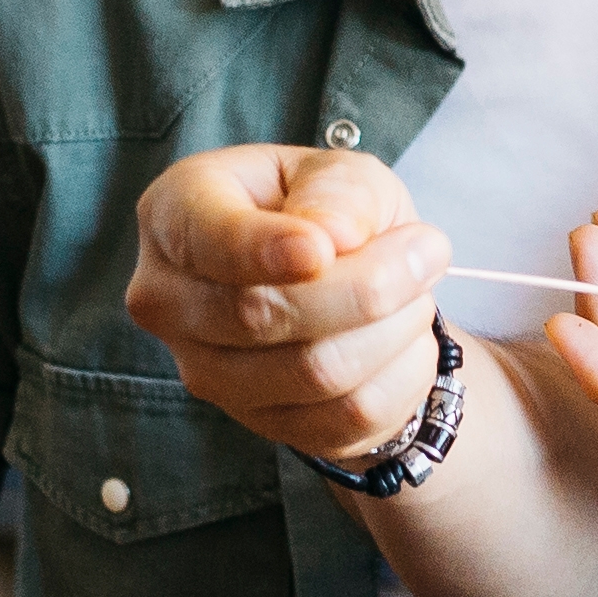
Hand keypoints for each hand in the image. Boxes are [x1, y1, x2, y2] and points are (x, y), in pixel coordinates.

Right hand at [129, 142, 453, 464]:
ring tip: (417, 291)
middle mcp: (170, 301)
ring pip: (314, 373)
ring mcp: (207, 373)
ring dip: (393, 329)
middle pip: (262, 315)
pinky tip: (406, 339)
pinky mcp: (262, 424)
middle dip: (367, 286)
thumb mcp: (342, 172)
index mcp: (174, 215)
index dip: (266, 250)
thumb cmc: (328, 210)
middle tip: (427, 250)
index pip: (209, 243)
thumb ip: (338, 191)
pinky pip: (347, 417)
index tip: (324, 248)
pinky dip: (400, 375)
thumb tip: (333, 236)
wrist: (343, 281)